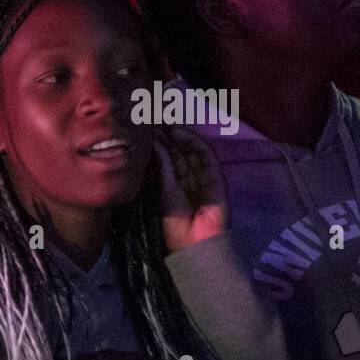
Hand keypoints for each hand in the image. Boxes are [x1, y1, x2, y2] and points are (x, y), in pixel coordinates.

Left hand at [155, 126, 227, 252]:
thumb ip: (163, 168)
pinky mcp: (216, 175)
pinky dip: (193, 142)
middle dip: (166, 135)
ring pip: (190, 149)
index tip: (143, 128)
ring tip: (163, 120)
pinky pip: (205, 155)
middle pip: (177, 150)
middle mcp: (187, 177)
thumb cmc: (175, 223)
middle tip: (152, 117)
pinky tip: (179, 132)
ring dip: (178, 134)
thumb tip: (155, 146)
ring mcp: (202, 175)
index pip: (165, 158)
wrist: (196, 242)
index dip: (157, 143)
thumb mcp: (164, 192)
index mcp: (172, 183)